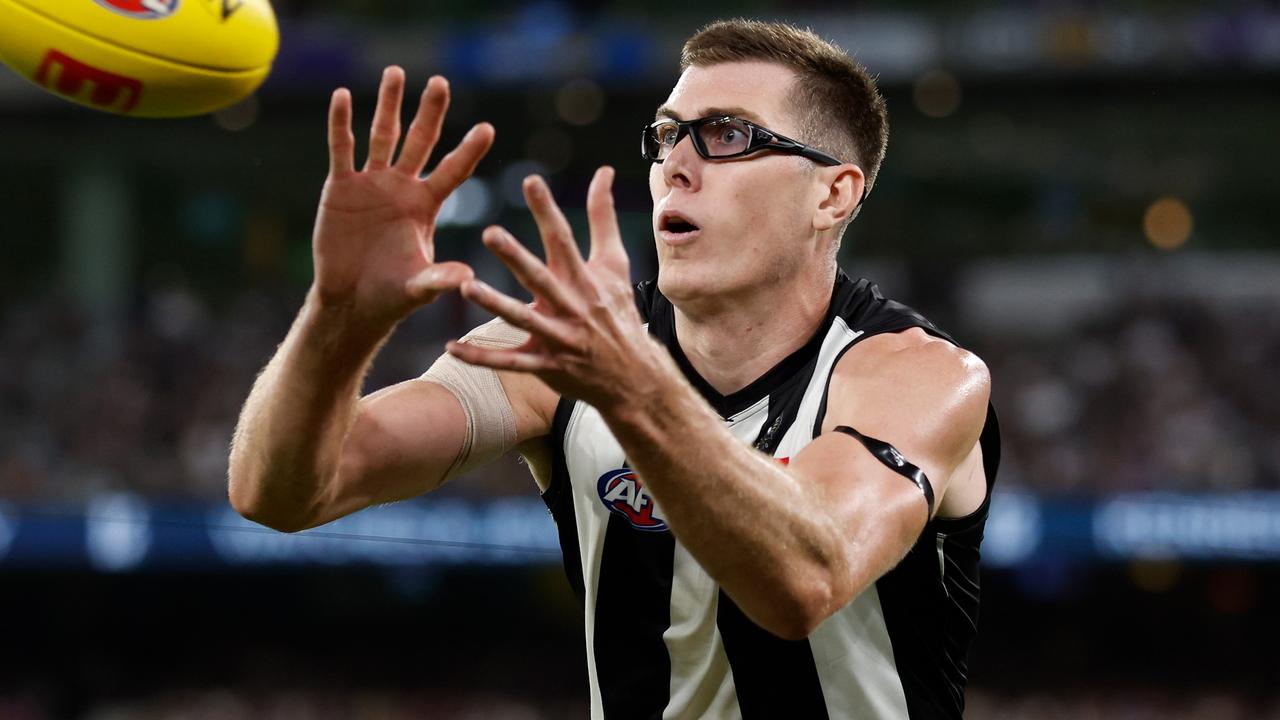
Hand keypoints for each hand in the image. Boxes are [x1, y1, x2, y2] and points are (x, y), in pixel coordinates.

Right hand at [311, 67, 494, 328]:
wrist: (352, 300)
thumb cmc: (392, 296)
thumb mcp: (419, 288)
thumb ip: (441, 279)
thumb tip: (469, 278)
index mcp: (427, 205)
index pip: (453, 171)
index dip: (468, 151)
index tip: (487, 128)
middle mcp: (403, 187)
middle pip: (420, 141)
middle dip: (430, 112)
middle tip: (441, 82)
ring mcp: (372, 183)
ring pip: (383, 135)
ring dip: (388, 105)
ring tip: (395, 73)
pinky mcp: (341, 187)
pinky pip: (342, 149)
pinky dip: (341, 123)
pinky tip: (343, 96)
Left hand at [447, 168, 670, 410]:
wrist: (633, 375)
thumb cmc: (617, 312)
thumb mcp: (615, 263)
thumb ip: (603, 217)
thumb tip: (603, 171)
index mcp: (583, 279)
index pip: (563, 239)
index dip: (547, 210)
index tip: (530, 181)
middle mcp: (570, 306)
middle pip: (539, 277)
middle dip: (515, 257)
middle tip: (490, 233)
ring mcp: (558, 338)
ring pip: (521, 319)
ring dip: (494, 304)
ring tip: (466, 287)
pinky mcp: (546, 365)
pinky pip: (509, 362)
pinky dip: (480, 358)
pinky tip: (451, 347)